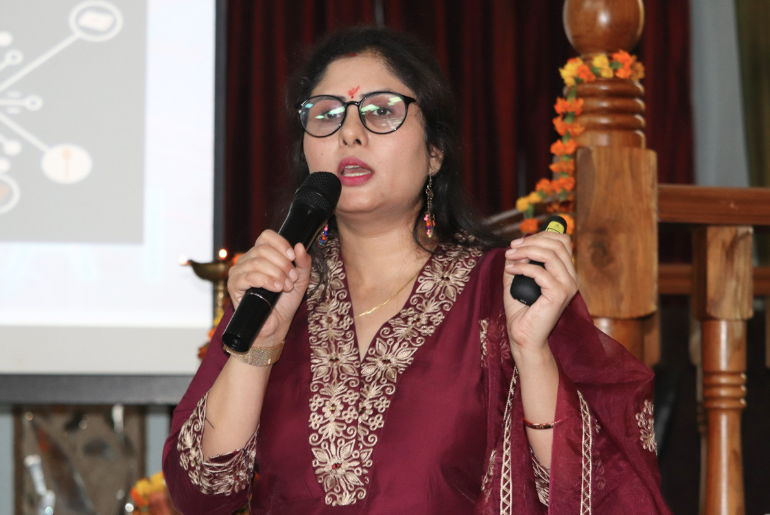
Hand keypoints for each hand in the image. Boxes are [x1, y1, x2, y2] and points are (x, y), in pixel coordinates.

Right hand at [227, 230, 311, 344]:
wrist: (276, 325)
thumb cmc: (285, 302)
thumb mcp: (300, 280)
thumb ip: (303, 263)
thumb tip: (299, 245)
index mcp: (261, 255)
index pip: (266, 236)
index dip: (280, 243)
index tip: (292, 256)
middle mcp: (247, 260)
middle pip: (262, 249)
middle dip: (282, 263)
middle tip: (292, 279)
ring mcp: (238, 272)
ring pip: (256, 262)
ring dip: (276, 273)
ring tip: (286, 286)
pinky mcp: (234, 286)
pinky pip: (249, 277)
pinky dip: (266, 281)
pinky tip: (276, 288)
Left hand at [502, 232, 577, 356]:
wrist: (523, 337)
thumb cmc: (521, 311)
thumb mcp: (517, 280)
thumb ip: (518, 262)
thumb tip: (514, 247)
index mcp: (565, 273)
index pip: (563, 242)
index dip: (541, 235)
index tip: (518, 242)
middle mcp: (571, 278)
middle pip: (558, 244)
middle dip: (532, 241)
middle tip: (512, 247)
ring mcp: (567, 287)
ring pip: (551, 255)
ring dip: (526, 251)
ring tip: (509, 256)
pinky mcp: (559, 295)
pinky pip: (541, 272)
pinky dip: (523, 267)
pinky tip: (510, 270)